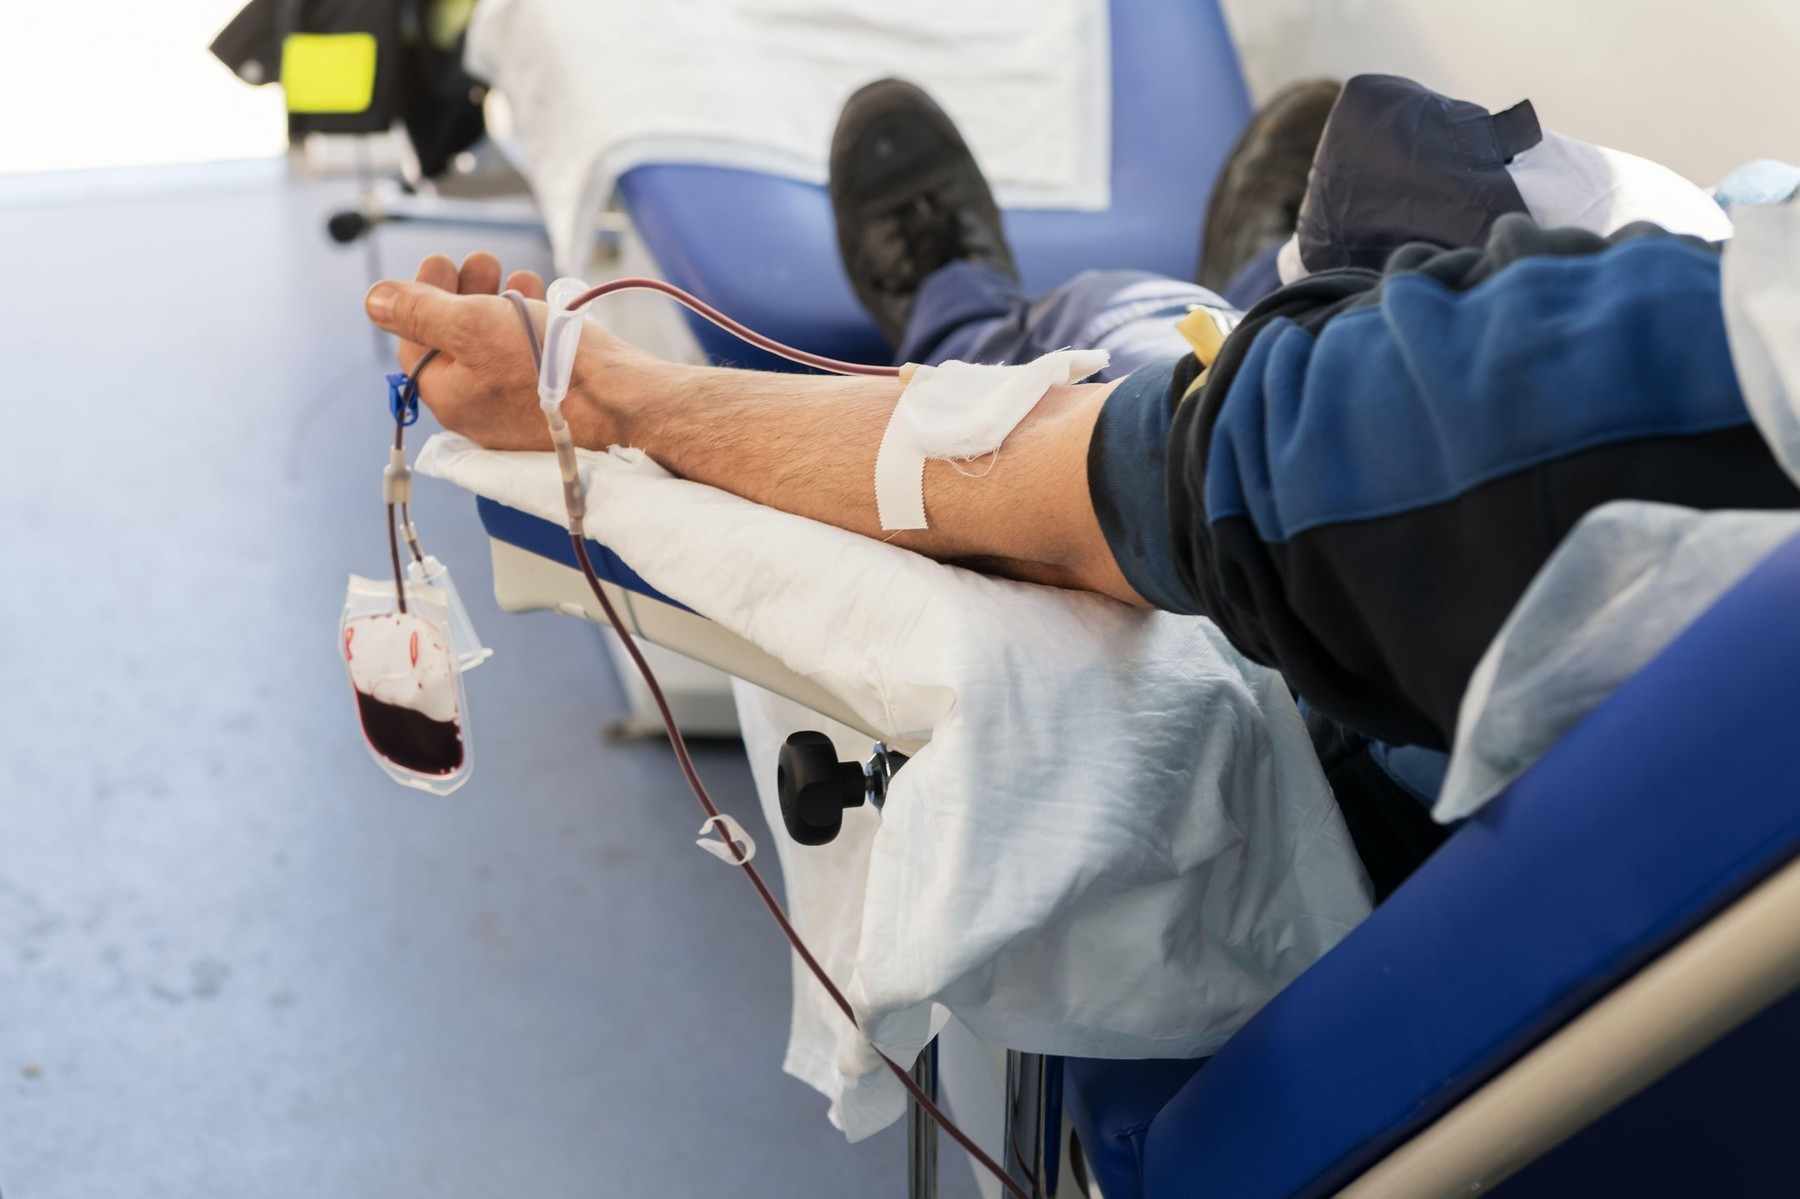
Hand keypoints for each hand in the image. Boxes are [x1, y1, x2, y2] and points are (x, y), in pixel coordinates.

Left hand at [364, 252, 657, 450]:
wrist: (627, 403)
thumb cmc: (551, 367)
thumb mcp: (472, 325)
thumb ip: (419, 311)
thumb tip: (374, 300)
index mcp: (449, 396)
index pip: (415, 342)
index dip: (420, 296)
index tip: (439, 261)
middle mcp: (478, 410)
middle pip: (455, 344)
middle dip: (462, 294)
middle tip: (479, 261)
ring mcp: (517, 410)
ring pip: (494, 349)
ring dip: (498, 304)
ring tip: (516, 274)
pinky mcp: (552, 404)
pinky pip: (527, 361)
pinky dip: (528, 326)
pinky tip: (543, 301)